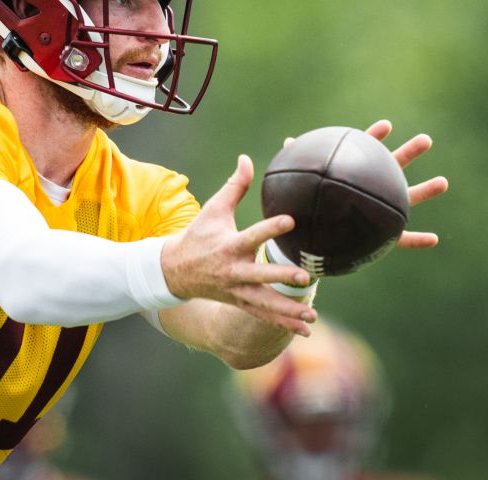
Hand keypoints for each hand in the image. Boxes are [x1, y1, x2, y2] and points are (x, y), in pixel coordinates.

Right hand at [160, 155, 317, 336]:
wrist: (175, 271)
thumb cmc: (198, 235)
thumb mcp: (213, 209)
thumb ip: (234, 186)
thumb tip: (246, 158)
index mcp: (229, 245)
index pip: (252, 236)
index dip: (270, 228)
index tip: (291, 221)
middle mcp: (233, 271)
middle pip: (260, 275)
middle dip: (281, 277)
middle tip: (305, 277)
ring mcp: (237, 290)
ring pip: (265, 302)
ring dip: (288, 310)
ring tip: (312, 314)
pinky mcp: (240, 303)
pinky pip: (264, 316)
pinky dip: (284, 324)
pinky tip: (306, 329)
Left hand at [281, 119, 449, 248]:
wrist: (315, 237)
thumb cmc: (310, 206)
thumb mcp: (302, 186)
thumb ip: (298, 165)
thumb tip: (289, 142)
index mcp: (354, 173)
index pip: (365, 151)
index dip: (373, 138)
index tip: (386, 125)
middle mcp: (371, 187)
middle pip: (392, 167)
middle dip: (409, 152)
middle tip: (426, 139)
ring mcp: (379, 210)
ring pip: (405, 198)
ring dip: (424, 190)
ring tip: (443, 182)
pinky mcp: (382, 235)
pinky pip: (402, 239)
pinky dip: (417, 239)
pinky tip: (433, 239)